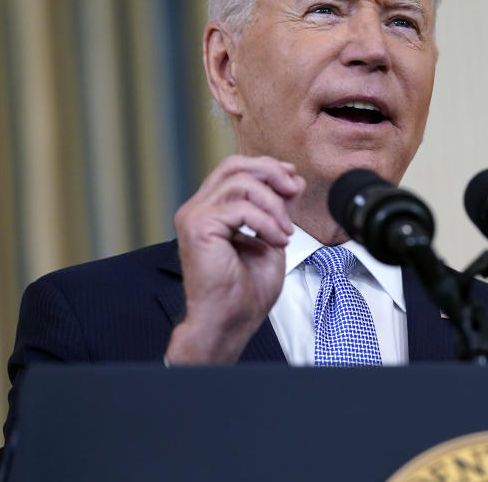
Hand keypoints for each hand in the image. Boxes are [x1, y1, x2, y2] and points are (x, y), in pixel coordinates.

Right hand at [165, 155, 304, 363]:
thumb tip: (292, 180)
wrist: (229, 322)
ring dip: (273, 204)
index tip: (293, 181)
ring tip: (284, 230)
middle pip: (234, 165)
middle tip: (293, 189)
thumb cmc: (244, 292)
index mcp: (211, 210)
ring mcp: (195, 216)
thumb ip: (277, 209)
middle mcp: (198, 209)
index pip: (235, 169)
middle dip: (270, 172)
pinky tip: (276, 240)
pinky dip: (266, 222)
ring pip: (240, 182)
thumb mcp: (271, 239)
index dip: (266, 168)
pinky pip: (241, 208)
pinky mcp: (199, 228)